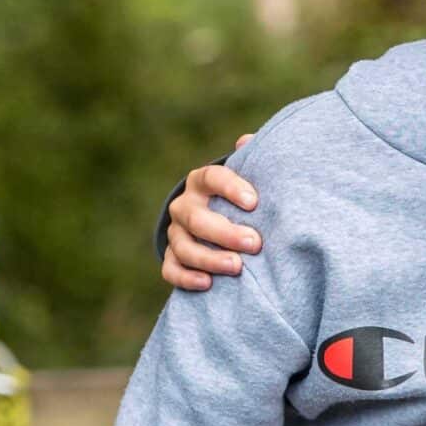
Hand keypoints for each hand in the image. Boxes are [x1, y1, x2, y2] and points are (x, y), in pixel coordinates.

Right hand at [161, 135, 258, 290]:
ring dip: (209, 257)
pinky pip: (170, 269)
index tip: (255, 202)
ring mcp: (176, 232)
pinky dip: (186, 278)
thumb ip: (254, 160)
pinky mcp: (173, 257)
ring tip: (237, 267)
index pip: (212, 177)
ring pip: (183, 246)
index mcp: (204, 181)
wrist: (222, 218)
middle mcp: (185, 205)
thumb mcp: (252, 176)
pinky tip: (208, 284)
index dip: (231, 187)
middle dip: (226, 232)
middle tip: (255, 243)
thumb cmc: (245, 197)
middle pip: (197, 218)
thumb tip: (246, 141)